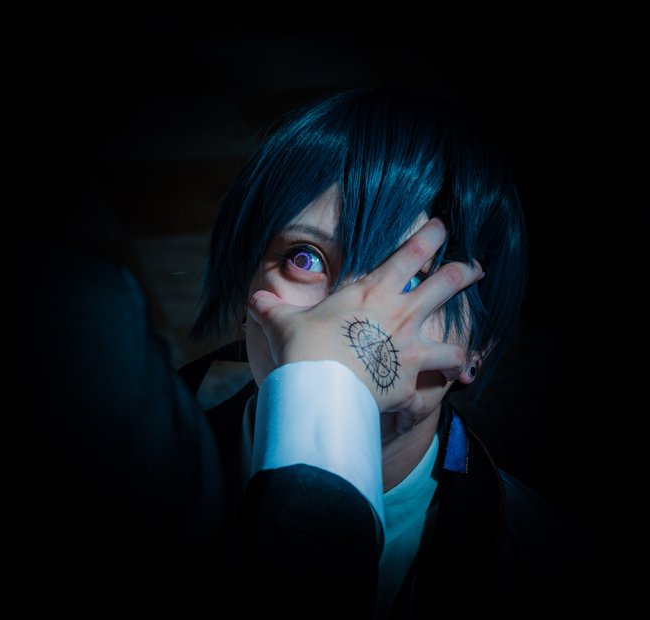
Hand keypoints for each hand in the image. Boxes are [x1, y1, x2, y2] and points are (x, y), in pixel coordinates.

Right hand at [247, 218, 482, 426]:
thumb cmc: (303, 349)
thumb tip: (253, 299)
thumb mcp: (282, 323)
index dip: (430, 236)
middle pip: (445, 286)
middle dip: (464, 274)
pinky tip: (428, 399)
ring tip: (461, 356)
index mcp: (372, 293)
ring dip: (459, 350)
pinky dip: (428, 395)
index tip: (442, 226)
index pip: (410, 255)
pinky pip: (429, 392)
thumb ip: (270, 307)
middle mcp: (400, 317)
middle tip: (475, 269)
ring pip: (452, 344)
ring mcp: (409, 352)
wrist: (316, 389)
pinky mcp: (408, 385)